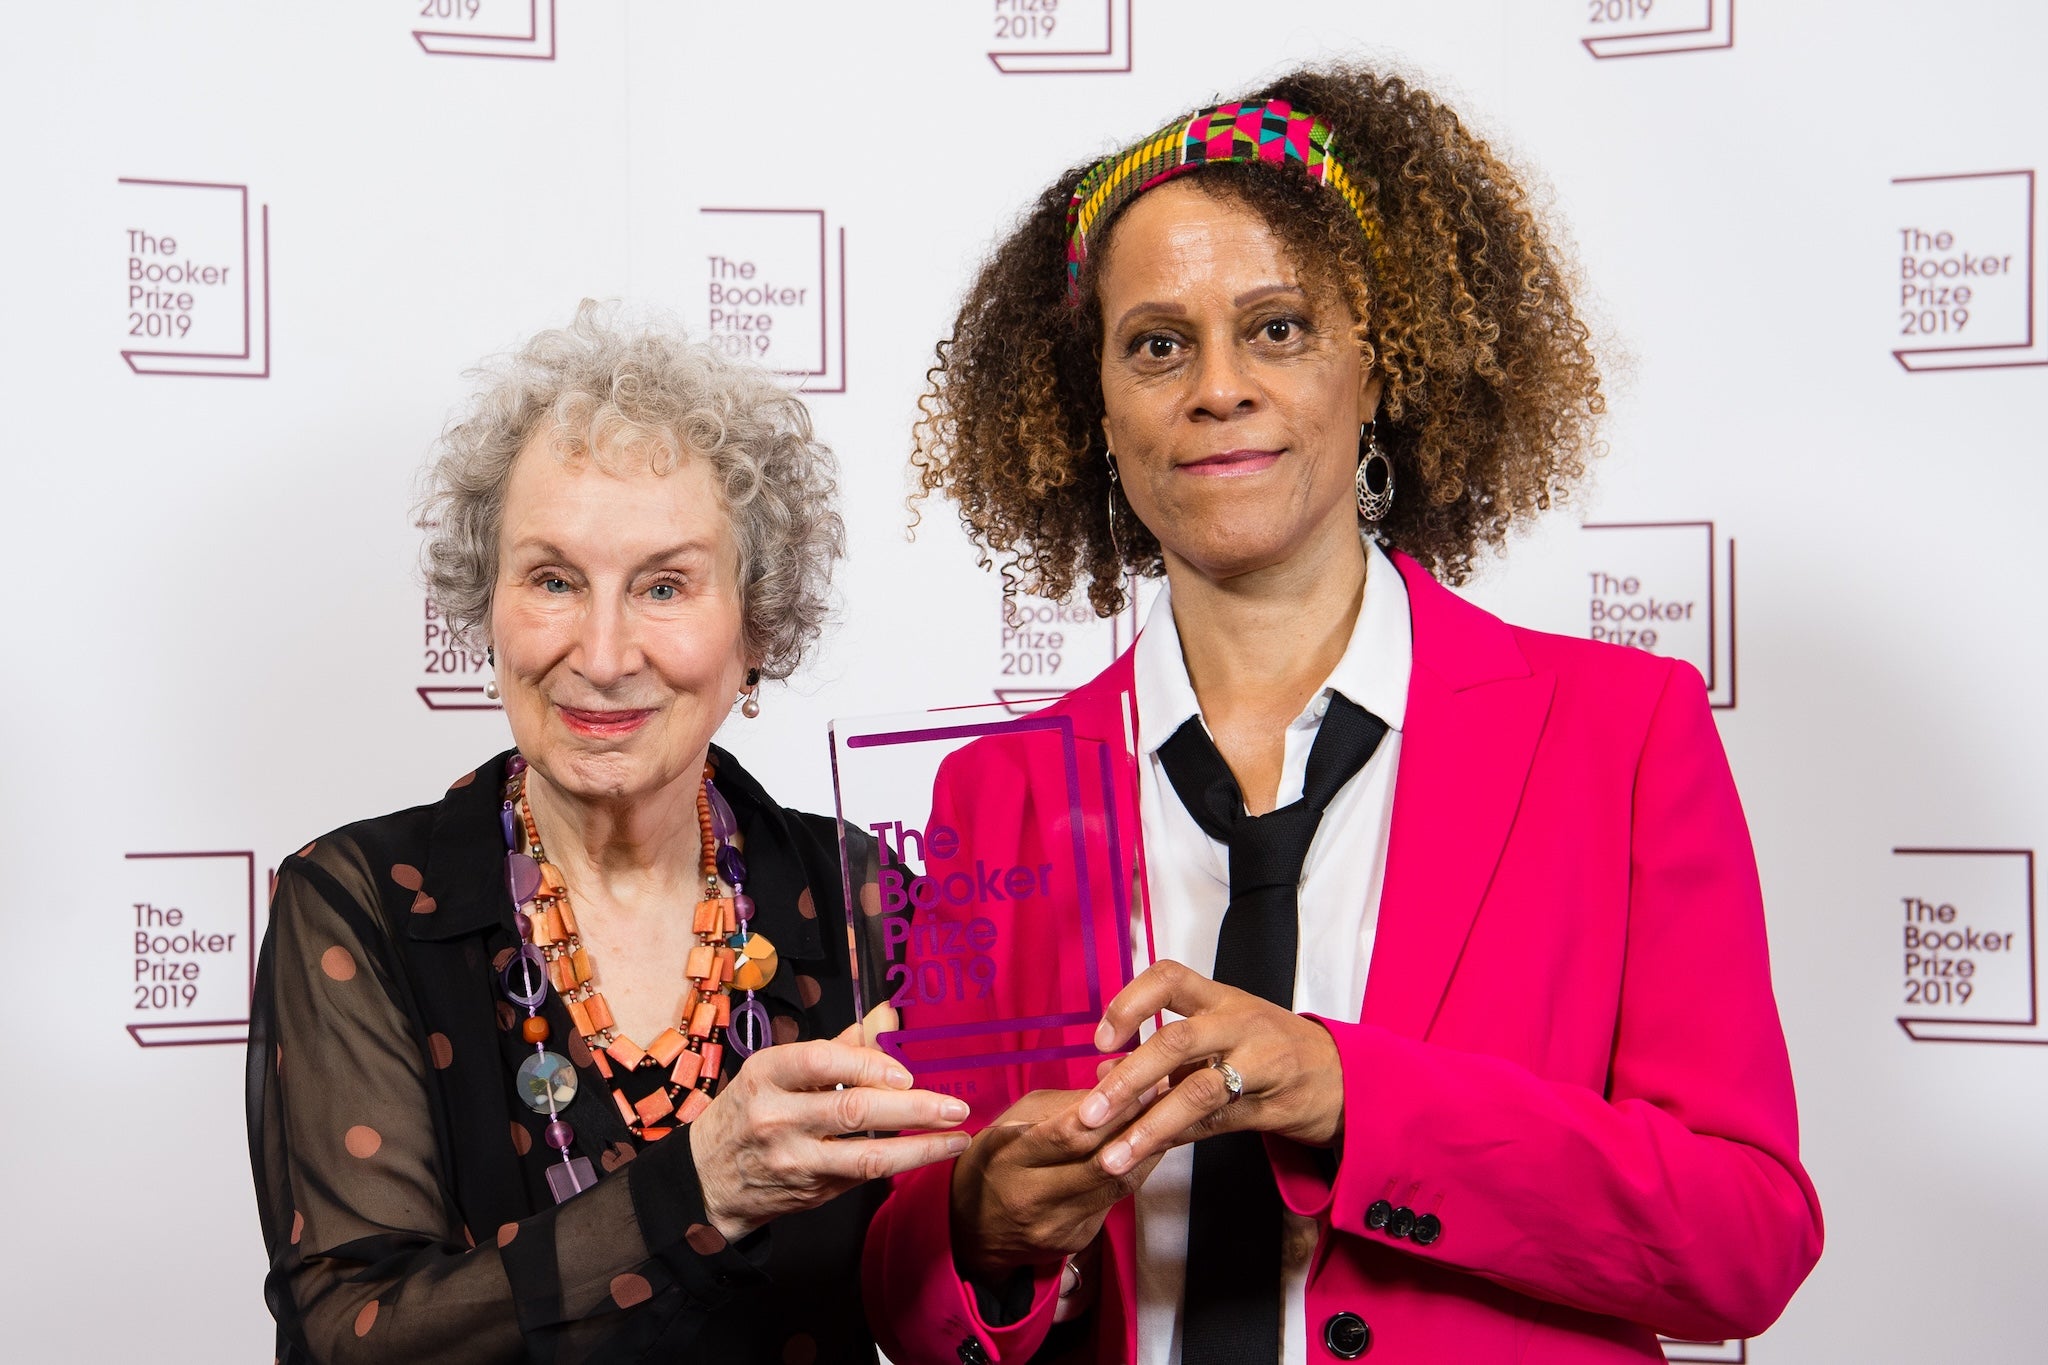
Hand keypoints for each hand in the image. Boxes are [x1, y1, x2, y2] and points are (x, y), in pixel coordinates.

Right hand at [691, 1023, 969, 1241]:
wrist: (707, 1180)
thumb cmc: (752, 1110)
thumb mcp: (778, 1070)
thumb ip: (840, 1046)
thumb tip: (890, 1013)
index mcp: (766, 1074)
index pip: (821, 1061)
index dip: (869, 1064)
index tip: (906, 1073)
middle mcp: (776, 1117)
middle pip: (853, 1110)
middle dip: (913, 1109)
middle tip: (954, 1105)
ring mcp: (793, 1160)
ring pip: (866, 1156)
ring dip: (920, 1147)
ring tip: (957, 1137)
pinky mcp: (809, 1191)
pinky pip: (862, 1176)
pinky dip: (899, 1163)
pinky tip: (927, 1152)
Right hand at [949, 1085, 1166, 1279]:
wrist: (973, 1233)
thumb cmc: (994, 1163)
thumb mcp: (1011, 1122)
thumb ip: (1061, 1106)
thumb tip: (1113, 1084)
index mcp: (1009, 1159)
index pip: (1068, 1136)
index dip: (1111, 1110)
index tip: (1143, 1083)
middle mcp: (1033, 1198)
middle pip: (1099, 1162)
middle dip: (1139, 1126)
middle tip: (1168, 1096)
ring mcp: (1058, 1225)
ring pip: (1116, 1184)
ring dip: (1148, 1149)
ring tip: (1170, 1118)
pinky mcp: (1077, 1240)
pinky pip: (1115, 1200)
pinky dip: (1135, 1171)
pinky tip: (1150, 1149)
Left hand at [1078, 960, 1343, 1176]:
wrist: (1341, 1076)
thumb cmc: (1269, 1048)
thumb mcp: (1220, 1033)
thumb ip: (1164, 1055)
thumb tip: (1102, 1073)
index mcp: (1220, 998)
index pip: (1168, 978)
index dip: (1128, 1003)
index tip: (1100, 1040)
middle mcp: (1239, 1023)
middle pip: (1177, 1040)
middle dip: (1128, 1079)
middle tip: (1089, 1113)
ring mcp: (1259, 1064)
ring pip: (1198, 1090)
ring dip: (1149, 1125)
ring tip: (1111, 1157)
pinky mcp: (1270, 1105)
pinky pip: (1216, 1123)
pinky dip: (1177, 1139)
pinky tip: (1147, 1155)